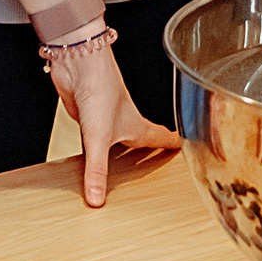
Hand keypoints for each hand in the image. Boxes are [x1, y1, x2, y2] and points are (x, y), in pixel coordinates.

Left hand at [47, 43, 182, 206]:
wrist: (78, 61)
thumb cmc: (100, 87)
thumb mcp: (100, 137)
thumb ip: (97, 170)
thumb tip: (97, 200)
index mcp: (136, 126)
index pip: (159, 138)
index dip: (172, 145)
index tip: (184, 148)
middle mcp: (122, 121)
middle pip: (139, 139)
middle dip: (148, 150)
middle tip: (156, 161)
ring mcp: (103, 117)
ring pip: (115, 139)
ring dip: (119, 150)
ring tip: (121, 163)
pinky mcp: (85, 114)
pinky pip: (91, 137)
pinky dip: (93, 147)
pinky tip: (87, 151)